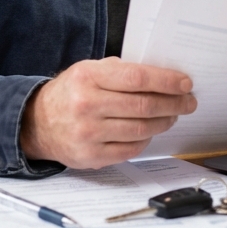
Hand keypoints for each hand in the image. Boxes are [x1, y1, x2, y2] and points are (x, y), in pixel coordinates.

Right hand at [20, 58, 196, 168]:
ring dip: (164, 122)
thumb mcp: (89, 71)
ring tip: (173, 115)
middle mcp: (87, 105)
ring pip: (141, 129)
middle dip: (173, 103)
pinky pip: (131, 149)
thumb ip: (120, 72)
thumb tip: (162, 77)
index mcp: (87, 77)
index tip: (185, 83)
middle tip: (188, 101)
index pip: (137, 78)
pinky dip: (147, 140)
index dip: (166, 81)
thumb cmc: (71, 93)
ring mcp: (88, 133)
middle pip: (144, 106)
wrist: (37, 124)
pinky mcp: (91, 156)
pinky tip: (151, 131)